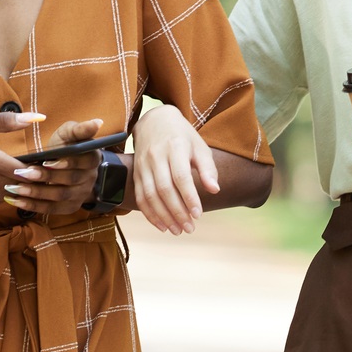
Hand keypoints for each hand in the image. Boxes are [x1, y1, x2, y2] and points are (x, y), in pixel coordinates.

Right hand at [0, 111, 46, 210]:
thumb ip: (6, 121)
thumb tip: (37, 117)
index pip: (28, 172)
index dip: (40, 167)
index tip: (46, 159)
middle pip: (25, 185)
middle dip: (35, 176)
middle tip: (41, 164)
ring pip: (16, 192)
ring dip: (21, 183)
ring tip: (23, 169)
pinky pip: (3, 197)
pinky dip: (7, 188)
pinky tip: (2, 177)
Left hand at [0, 116, 106, 217]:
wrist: (65, 164)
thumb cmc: (65, 145)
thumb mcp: (70, 133)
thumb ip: (80, 129)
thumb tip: (97, 122)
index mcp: (92, 159)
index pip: (83, 162)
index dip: (66, 163)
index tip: (46, 161)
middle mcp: (90, 179)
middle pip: (69, 181)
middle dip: (45, 178)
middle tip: (22, 173)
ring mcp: (80, 195)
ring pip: (59, 197)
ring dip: (36, 193)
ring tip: (14, 188)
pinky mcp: (69, 207)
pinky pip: (51, 209)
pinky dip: (33, 206)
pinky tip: (15, 200)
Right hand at [132, 105, 219, 233]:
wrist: (153, 121)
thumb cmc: (182, 136)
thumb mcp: (199, 146)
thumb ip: (207, 168)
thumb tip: (215, 190)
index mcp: (175, 147)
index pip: (181, 176)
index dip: (189, 197)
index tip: (198, 215)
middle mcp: (156, 156)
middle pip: (164, 189)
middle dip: (177, 212)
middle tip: (190, 228)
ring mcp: (143, 165)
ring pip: (150, 195)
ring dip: (163, 216)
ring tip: (177, 230)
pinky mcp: (136, 173)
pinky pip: (140, 197)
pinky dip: (150, 214)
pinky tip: (162, 226)